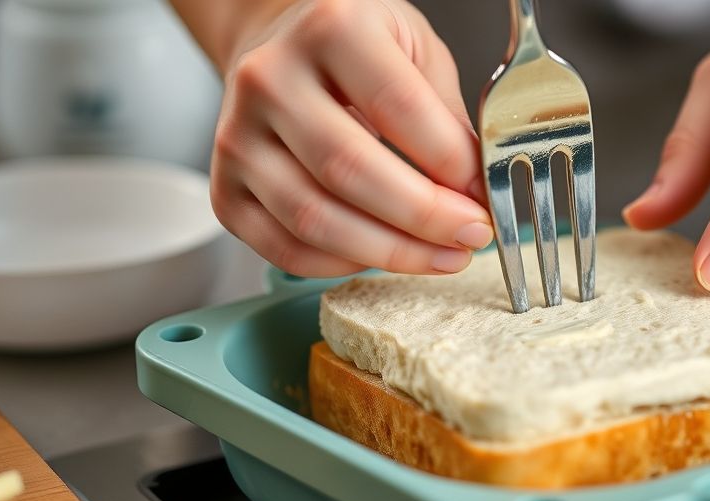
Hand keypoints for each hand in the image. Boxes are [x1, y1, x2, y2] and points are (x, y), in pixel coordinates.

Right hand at [208, 0, 492, 276]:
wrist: (279, 46)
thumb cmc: (355, 48)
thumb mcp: (415, 50)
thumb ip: (446, 116)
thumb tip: (474, 192)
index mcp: (330, 28)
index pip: (397, 107)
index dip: (449, 164)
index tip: (483, 197)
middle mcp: (271, 79)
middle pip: (349, 170)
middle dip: (423, 218)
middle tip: (470, 237)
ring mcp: (238, 138)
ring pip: (314, 219)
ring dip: (390, 252)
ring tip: (440, 256)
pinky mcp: (225, 191)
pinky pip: (285, 249)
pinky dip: (342, 264)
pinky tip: (382, 255)